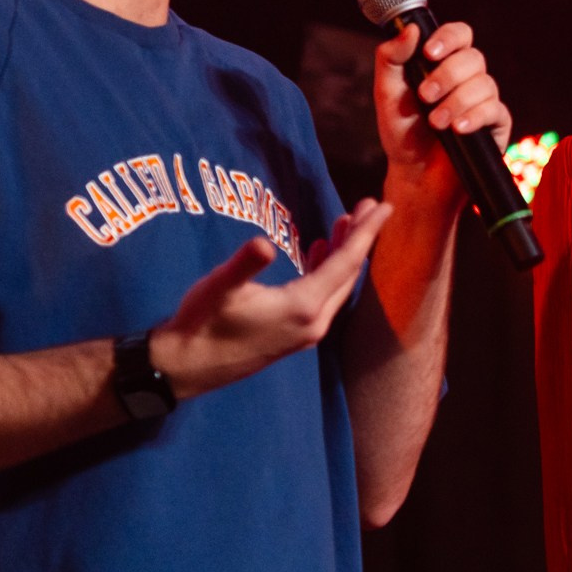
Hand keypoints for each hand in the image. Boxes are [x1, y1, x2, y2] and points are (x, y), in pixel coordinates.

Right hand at [151, 200, 390, 399]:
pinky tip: (318, 251)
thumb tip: (263, 243)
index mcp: (304, 307)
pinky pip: (324, 297)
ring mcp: (306, 332)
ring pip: (337, 286)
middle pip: (348, 274)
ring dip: (342, 253)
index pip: (346, 262)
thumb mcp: (219, 287)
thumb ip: (243, 265)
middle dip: (359, 237)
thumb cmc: (201, 323)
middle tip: (367, 205)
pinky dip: (327, 271)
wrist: (186, 367)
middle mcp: (314, 323)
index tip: (385, 205)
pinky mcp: (294, 335)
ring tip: (345, 221)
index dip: (366, 232)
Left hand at [375, 20, 510, 198]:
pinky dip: (474, 117)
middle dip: (447, 76)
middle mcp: (467, 78)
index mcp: (443, 63)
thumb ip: (391, 58)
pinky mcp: (495, 124)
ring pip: (484, 84)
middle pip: (473, 58)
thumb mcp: (387, 92)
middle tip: (425, 96)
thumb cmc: (402, 132)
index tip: (429, 53)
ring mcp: (484, 100)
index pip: (459, 34)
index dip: (449, 37)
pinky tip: (458, 129)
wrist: (414, 173)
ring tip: (436, 123)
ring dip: (456, 102)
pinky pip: (495, 110)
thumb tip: (411, 29)